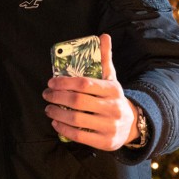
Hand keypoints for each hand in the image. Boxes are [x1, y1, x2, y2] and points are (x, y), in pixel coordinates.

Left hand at [43, 33, 139, 150]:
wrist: (132, 124)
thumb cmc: (114, 98)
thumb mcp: (111, 78)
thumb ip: (105, 58)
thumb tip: (104, 36)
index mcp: (113, 89)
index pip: (85, 83)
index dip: (65, 82)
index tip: (51, 82)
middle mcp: (113, 107)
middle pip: (78, 101)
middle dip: (57, 97)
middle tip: (46, 95)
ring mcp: (110, 126)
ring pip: (76, 119)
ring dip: (57, 113)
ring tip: (48, 109)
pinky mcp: (105, 142)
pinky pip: (80, 136)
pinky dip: (64, 129)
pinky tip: (56, 123)